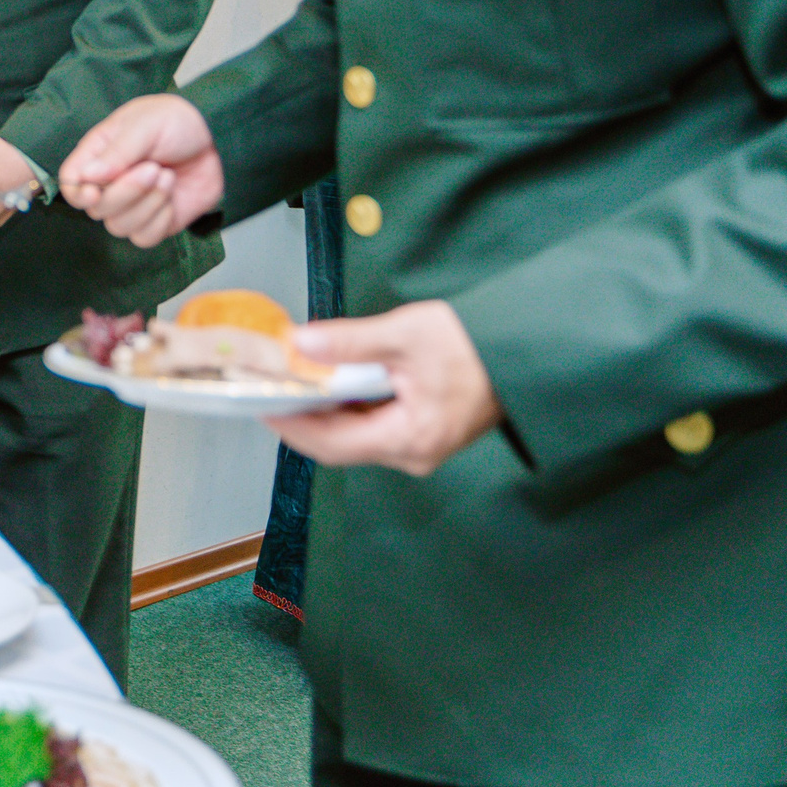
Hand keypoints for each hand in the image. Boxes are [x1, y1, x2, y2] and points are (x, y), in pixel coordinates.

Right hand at [58, 94, 223, 245]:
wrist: (216, 138)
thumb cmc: (176, 122)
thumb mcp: (145, 126)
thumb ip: (116, 153)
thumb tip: (87, 177)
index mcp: (98, 155)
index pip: (71, 183)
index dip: (77, 193)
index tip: (96, 191)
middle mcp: (110, 183)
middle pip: (96, 209)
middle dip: (127, 192)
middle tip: (154, 169)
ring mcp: (132, 205)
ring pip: (119, 226)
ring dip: (147, 204)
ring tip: (168, 177)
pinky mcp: (155, 221)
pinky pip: (144, 238)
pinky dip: (159, 220)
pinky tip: (172, 198)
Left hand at [266, 300, 500, 476]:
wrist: (527, 350)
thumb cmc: (476, 344)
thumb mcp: (406, 333)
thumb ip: (350, 342)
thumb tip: (301, 344)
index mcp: (410, 438)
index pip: (332, 443)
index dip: (291, 424)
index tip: (259, 402)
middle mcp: (414, 453)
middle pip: (340, 444)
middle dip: (302, 416)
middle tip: (268, 388)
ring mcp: (420, 447)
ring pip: (355, 436)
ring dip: (324, 410)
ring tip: (291, 381)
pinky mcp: (424, 433)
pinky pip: (373, 427)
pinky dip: (348, 407)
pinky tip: (330, 382)